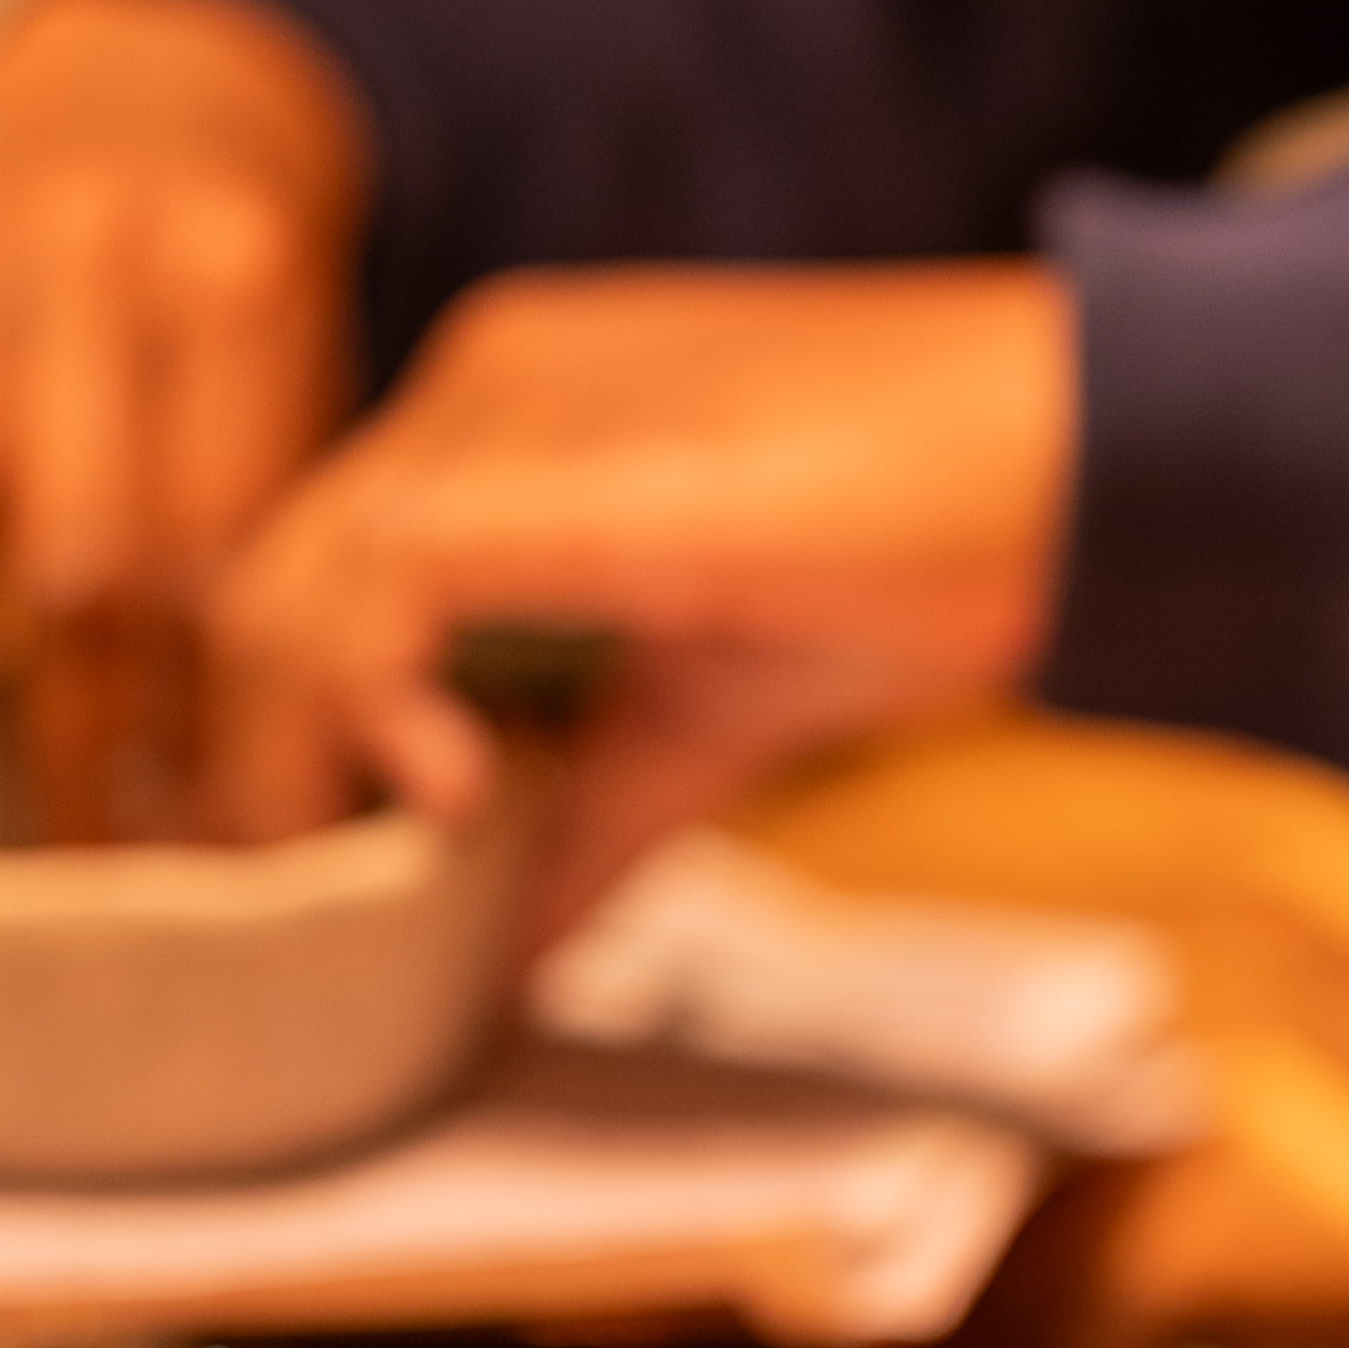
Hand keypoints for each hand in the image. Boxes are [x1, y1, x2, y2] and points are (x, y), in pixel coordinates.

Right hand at [0, 0, 368, 841]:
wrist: (174, 57)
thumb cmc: (240, 274)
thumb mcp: (307, 363)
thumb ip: (273, 520)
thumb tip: (272, 778)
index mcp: (245, 291)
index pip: (222, 551)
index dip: (210, 714)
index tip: (199, 855)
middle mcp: (104, 249)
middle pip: (84, 539)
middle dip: (75, 732)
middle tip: (59, 878)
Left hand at [202, 261, 1073, 933]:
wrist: (1096, 452)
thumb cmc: (950, 551)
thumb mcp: (729, 709)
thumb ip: (602, 818)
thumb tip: (504, 965)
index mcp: (517, 415)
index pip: (324, 567)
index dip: (291, 729)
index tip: (309, 867)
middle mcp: (484, 382)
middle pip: (269, 576)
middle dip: (252, 760)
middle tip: (282, 911)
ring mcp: (506, 404)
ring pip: (283, 583)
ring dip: (286, 761)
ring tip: (341, 886)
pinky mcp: (544, 462)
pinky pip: (367, 589)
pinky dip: (371, 714)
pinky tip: (453, 802)